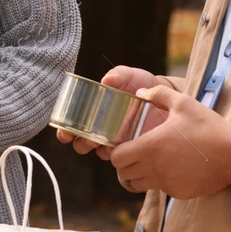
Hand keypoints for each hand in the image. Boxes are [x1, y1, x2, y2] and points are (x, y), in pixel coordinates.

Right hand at [55, 66, 171, 162]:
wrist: (165, 95)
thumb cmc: (141, 84)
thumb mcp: (129, 76)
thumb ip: (118, 74)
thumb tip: (107, 79)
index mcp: (94, 113)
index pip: (72, 127)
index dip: (65, 132)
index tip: (64, 133)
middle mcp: (102, 130)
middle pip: (82, 144)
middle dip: (81, 144)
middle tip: (87, 139)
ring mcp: (117, 140)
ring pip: (101, 152)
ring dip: (99, 150)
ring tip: (103, 143)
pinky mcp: (133, 147)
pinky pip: (123, 157)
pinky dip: (120, 154)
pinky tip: (123, 147)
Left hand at [108, 86, 230, 198]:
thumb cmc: (208, 127)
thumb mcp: (183, 103)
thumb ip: (158, 94)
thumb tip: (140, 93)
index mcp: (150, 146)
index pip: (117, 158)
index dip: (118, 152)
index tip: (127, 145)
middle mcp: (154, 168)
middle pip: (124, 174)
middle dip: (127, 164)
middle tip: (138, 154)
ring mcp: (166, 183)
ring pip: (139, 185)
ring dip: (141, 175)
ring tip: (154, 162)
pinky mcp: (178, 193)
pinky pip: (160, 190)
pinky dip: (161, 182)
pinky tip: (175, 169)